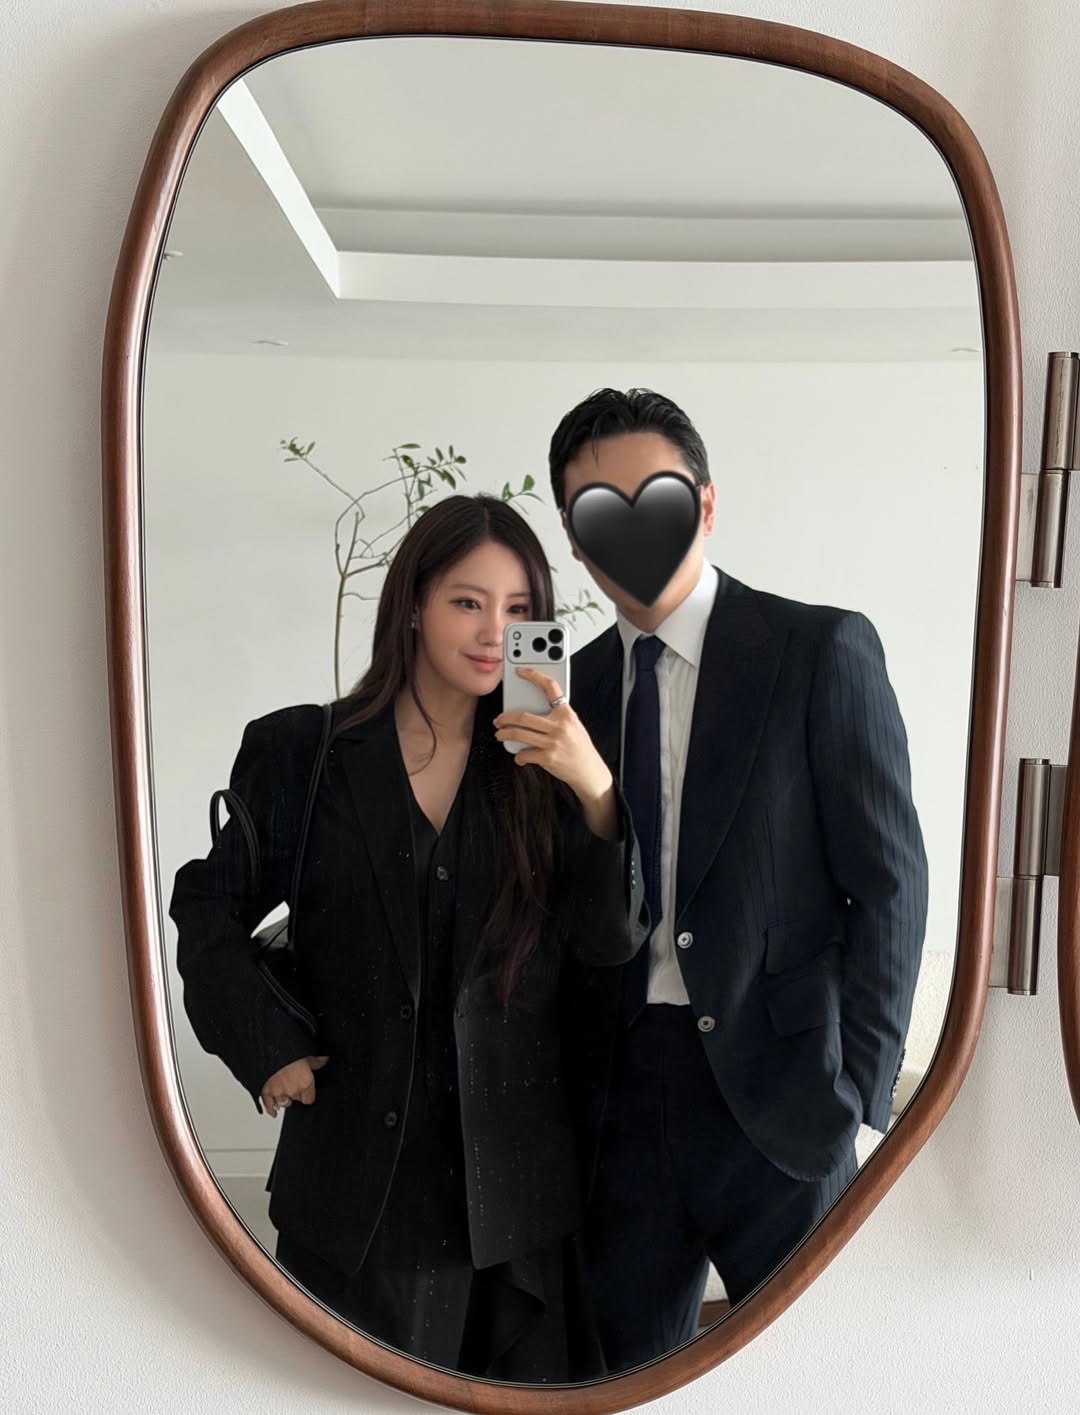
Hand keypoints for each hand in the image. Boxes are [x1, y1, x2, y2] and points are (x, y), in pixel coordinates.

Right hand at [260, 1055, 327, 1117]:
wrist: (270, 1050)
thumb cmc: (289, 1053)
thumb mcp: (306, 1055)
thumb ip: (316, 1061)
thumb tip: (325, 1060)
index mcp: (306, 1083)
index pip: (309, 1099)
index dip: (308, 1095)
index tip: (306, 1090)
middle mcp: (293, 1091)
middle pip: (297, 1100)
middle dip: (296, 1094)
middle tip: (294, 1085)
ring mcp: (279, 1093)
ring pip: (284, 1103)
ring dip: (285, 1099)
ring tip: (285, 1093)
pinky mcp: (266, 1092)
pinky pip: (269, 1105)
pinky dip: (271, 1109)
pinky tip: (274, 1111)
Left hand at [493, 667, 611, 802]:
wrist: (589, 770)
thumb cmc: (580, 747)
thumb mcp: (573, 725)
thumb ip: (556, 715)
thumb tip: (531, 710)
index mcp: (566, 713)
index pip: (550, 687)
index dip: (534, 676)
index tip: (520, 671)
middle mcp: (560, 726)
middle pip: (524, 716)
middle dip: (506, 718)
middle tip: (499, 720)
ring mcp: (553, 742)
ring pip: (519, 734)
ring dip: (505, 734)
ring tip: (500, 734)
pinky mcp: (548, 758)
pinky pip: (525, 753)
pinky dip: (518, 755)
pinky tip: (519, 756)